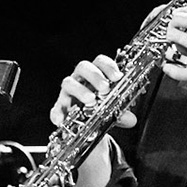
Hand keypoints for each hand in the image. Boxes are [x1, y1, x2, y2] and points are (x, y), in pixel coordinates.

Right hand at [50, 56, 127, 186]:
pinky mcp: (59, 107)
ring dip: (80, 90)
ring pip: (69, 83)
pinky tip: (62, 120)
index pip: (100, 62)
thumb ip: (121, 114)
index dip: (108, 66)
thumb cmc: (99, 109)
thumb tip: (130, 119)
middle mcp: (80, 79)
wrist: (84, 124)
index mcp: (94, 75)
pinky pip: (56, 108)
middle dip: (95, 76)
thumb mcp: (112, 110)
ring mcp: (68, 92)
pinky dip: (58, 113)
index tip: (117, 77)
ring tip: (90, 100)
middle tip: (105, 88)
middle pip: (83, 67)